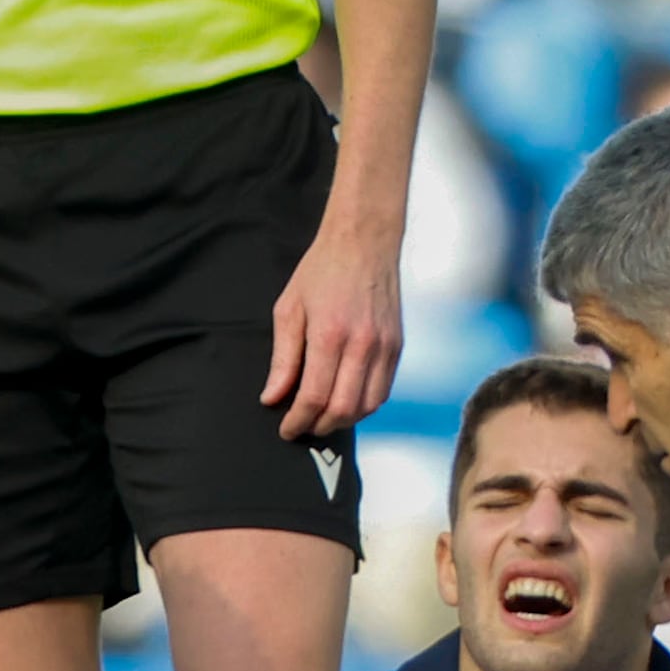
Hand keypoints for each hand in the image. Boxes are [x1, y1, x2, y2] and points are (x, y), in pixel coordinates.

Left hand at [260, 205, 400, 442]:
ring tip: (322, 417)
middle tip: (302, 426)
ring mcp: (384, 347)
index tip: (286, 428)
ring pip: (367, 406)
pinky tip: (346, 402)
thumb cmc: (323, 270)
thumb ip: (283, 358)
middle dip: (319, 426)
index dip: (298, 420)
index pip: (314, 396)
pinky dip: (363, 406)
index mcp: (330, 334)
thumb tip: (273, 396)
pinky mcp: (397, 347)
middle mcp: (362, 345)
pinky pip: (383, 391)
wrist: (364, 242)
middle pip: (343, 409)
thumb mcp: (289, 309)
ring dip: (343, 420)